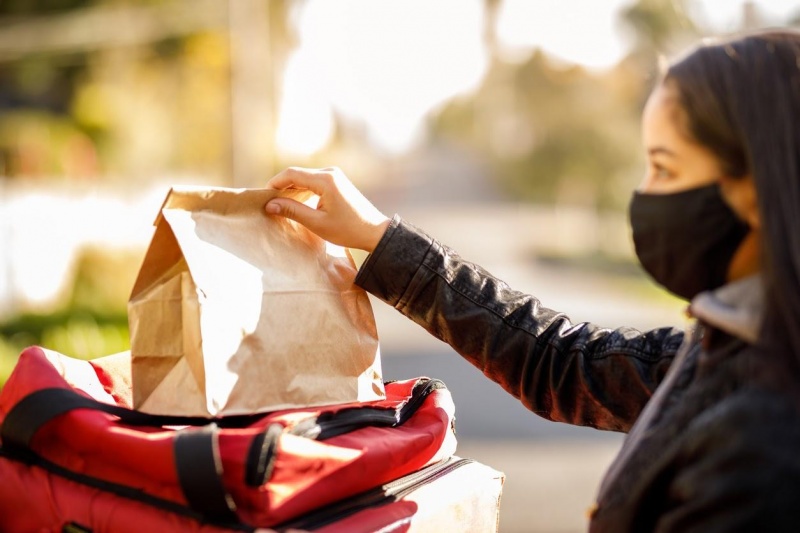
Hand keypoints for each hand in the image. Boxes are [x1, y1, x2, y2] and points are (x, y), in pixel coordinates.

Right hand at [265, 167, 389, 252]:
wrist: (374, 232)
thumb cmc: (348, 230)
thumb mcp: (317, 223)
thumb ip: (292, 211)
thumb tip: (269, 204)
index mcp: (325, 179)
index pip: (291, 174)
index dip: (274, 183)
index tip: (263, 197)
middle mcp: (330, 172)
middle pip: (297, 174)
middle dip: (281, 187)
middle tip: (269, 203)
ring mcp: (334, 176)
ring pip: (304, 178)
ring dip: (291, 189)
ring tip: (280, 205)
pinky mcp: (336, 182)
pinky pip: (313, 182)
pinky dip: (302, 191)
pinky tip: (295, 204)